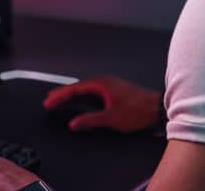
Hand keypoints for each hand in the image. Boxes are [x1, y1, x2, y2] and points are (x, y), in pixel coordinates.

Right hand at [42, 76, 160, 132]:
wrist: (157, 107)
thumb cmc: (136, 110)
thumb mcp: (111, 118)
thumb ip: (90, 120)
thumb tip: (73, 123)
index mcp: (101, 84)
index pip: (74, 89)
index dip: (60, 96)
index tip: (48, 102)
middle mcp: (104, 81)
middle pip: (78, 86)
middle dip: (63, 93)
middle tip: (49, 99)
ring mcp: (110, 84)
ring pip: (85, 88)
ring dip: (72, 94)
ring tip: (60, 99)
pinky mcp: (114, 90)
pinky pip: (92, 90)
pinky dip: (82, 95)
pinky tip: (81, 99)